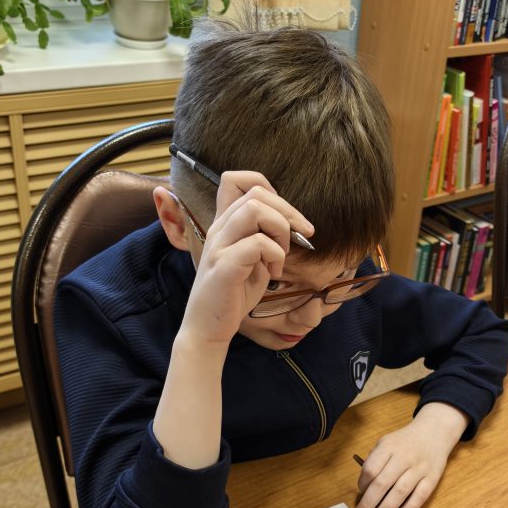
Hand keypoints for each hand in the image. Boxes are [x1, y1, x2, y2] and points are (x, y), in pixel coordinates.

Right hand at [179, 172, 314, 350]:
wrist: (208, 328)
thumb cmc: (234, 294)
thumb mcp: (253, 258)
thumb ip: (264, 236)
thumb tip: (292, 222)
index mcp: (225, 223)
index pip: (238, 179)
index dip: (270, 190)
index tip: (288, 218)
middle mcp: (219, 229)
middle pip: (256, 193)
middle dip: (288, 213)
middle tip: (299, 238)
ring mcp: (220, 246)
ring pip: (256, 210)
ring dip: (280, 230)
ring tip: (281, 254)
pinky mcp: (225, 266)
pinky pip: (258, 243)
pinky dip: (276, 256)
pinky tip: (274, 273)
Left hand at [351, 403, 468, 507]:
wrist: (434, 432)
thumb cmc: (405, 442)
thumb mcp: (386, 442)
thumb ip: (375, 461)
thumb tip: (364, 488)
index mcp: (389, 446)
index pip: (371, 469)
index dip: (362, 484)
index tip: (360, 493)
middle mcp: (404, 457)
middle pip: (382, 484)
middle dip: (367, 505)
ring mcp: (419, 468)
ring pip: (399, 493)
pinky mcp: (432, 478)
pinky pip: (419, 497)